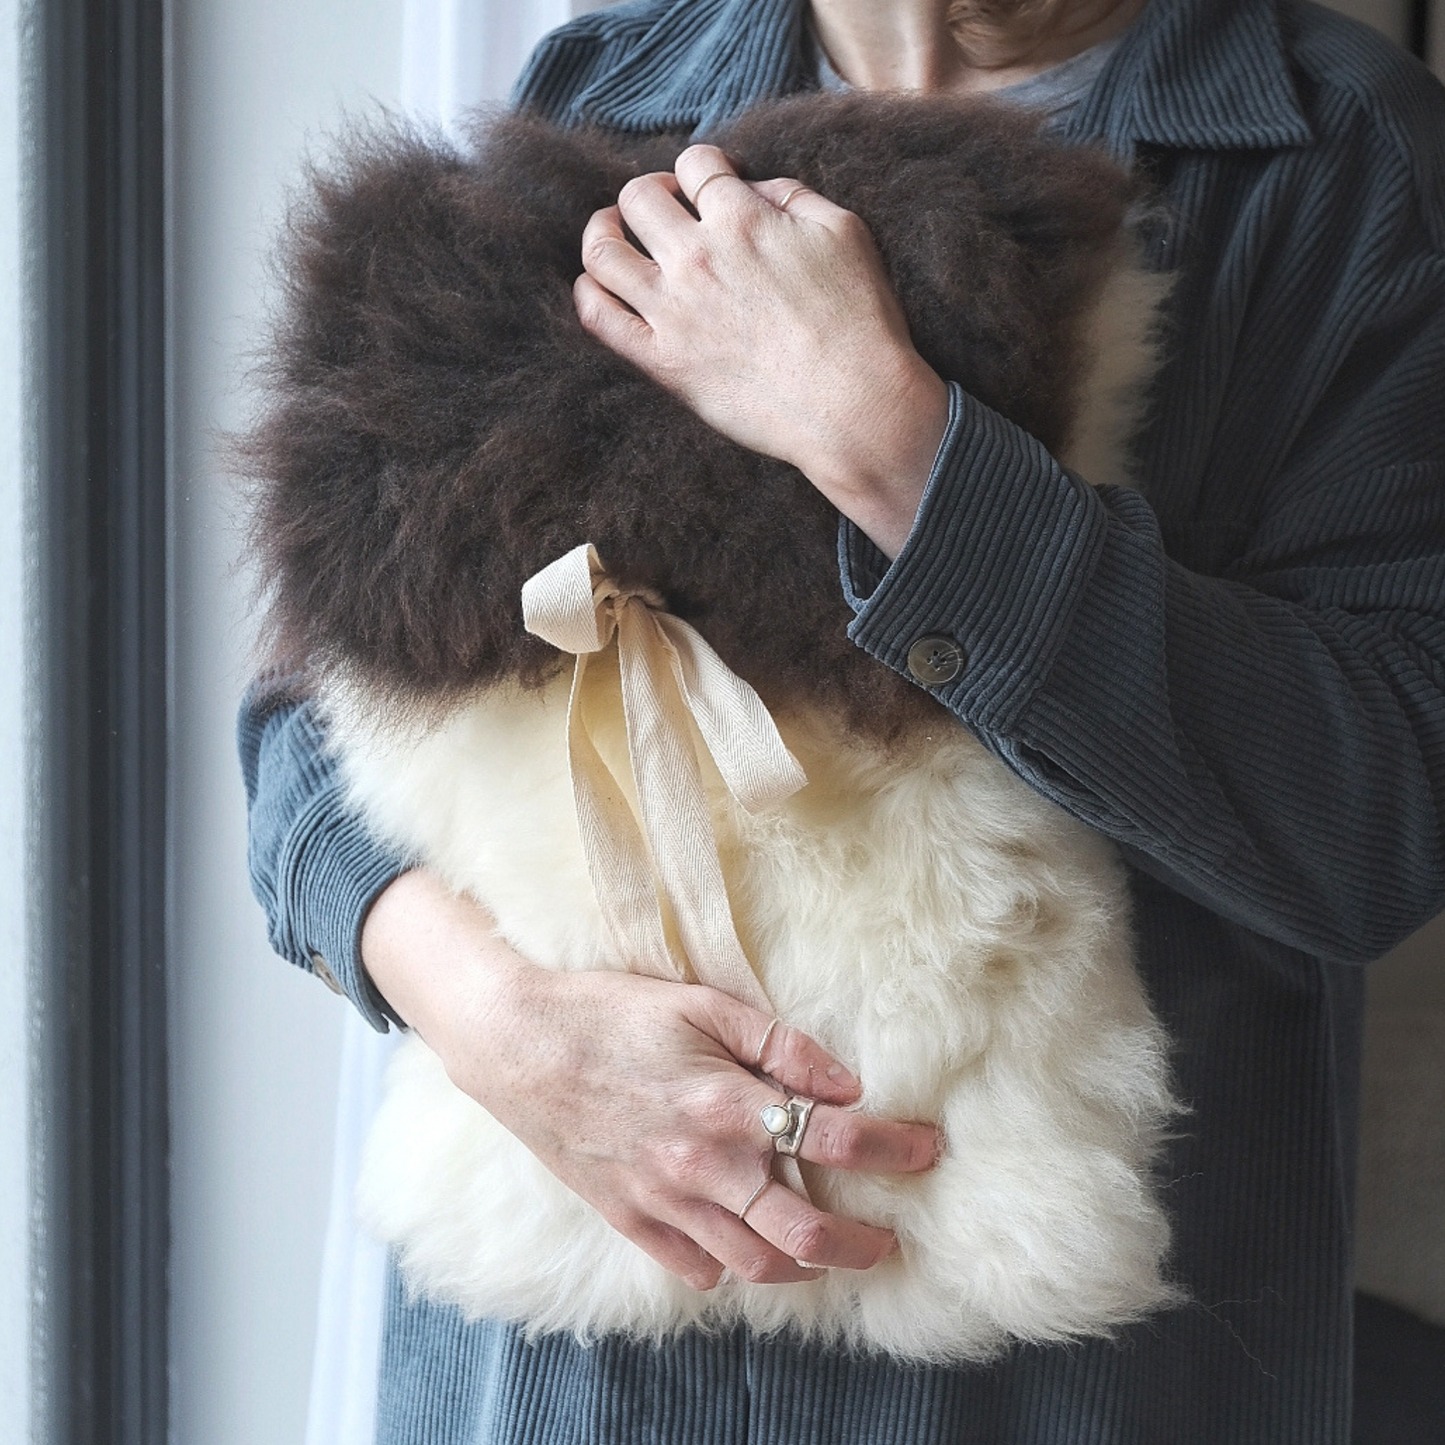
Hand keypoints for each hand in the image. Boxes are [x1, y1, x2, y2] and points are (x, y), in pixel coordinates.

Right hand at [363, 869, 940, 1289]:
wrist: (515, 1042)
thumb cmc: (610, 1011)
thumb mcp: (701, 1004)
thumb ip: (780, 1045)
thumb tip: (847, 1081)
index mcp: (726, 1104)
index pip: (836, 1140)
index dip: (894, 1149)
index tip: (926, 1148)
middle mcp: (702, 1165)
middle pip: (805, 1233)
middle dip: (861, 1244)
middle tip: (888, 1240)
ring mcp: (663, 1200)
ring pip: (754, 1263)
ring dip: (803, 1266)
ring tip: (827, 1251)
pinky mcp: (628, 1217)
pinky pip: (694, 1267)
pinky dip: (731, 1267)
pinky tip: (746, 1249)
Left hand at [574, 144, 949, 558]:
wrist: (852, 406)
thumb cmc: (860, 322)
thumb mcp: (844, 233)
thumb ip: (793, 196)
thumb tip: (753, 188)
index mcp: (742, 218)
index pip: (694, 164)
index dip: (700, 168)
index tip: (708, 187)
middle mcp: (697, 257)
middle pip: (638, 197)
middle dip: (650, 193)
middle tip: (665, 211)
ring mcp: (673, 312)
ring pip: (601, 251)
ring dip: (602, 232)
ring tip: (616, 236)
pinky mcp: (662, 362)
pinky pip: (597, 318)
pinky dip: (588, 294)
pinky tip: (603, 288)